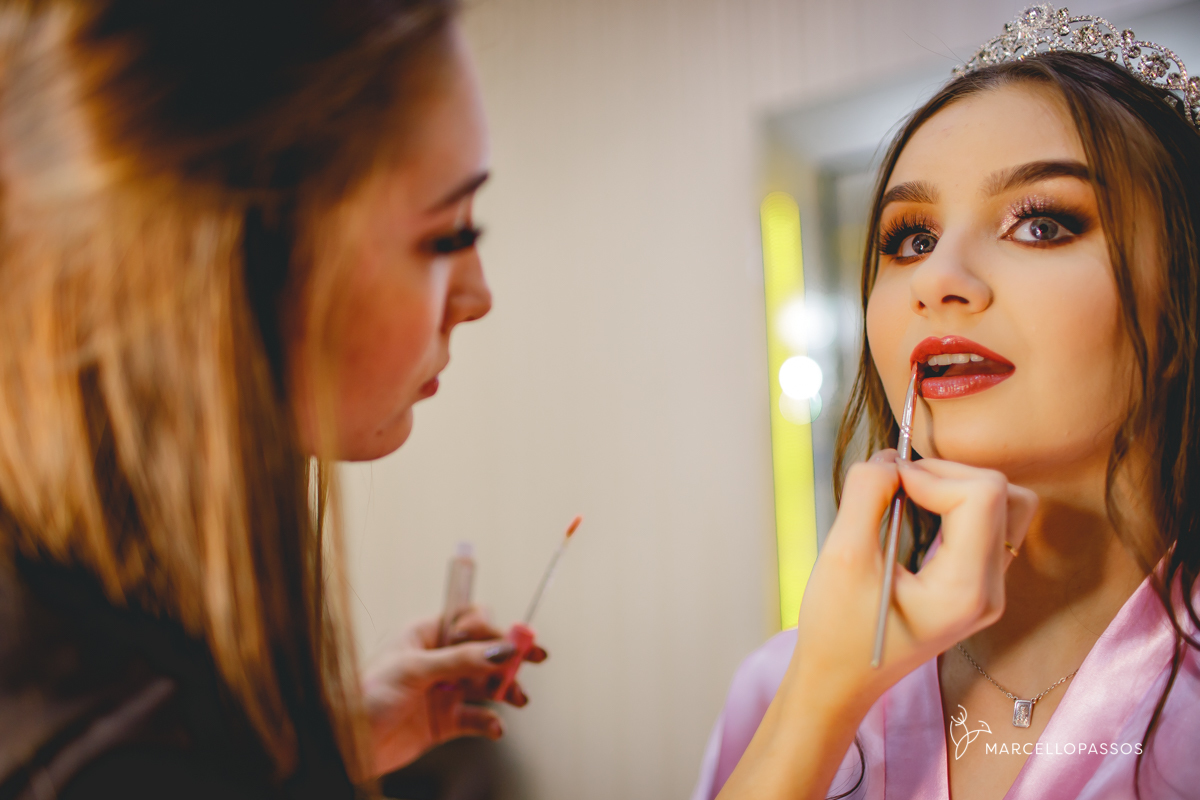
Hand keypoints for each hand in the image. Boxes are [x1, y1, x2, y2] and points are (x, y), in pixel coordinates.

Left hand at [361, 606, 547, 775]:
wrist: (344, 743)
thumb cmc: (365, 695)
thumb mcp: (414, 670)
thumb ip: (461, 660)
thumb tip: (501, 649)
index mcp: (425, 635)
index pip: (469, 620)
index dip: (491, 627)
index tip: (511, 638)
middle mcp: (437, 660)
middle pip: (484, 651)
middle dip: (509, 655)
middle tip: (537, 657)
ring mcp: (441, 691)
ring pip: (485, 684)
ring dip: (505, 689)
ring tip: (519, 699)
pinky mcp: (443, 722)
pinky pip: (475, 718)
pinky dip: (488, 722)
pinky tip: (494, 727)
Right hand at [714, 452, 1035, 799]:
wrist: (840, 680)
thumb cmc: (837, 630)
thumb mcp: (843, 556)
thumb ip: (867, 496)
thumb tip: (889, 458)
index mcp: (966, 590)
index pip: (982, 495)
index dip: (931, 474)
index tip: (886, 483)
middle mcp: (990, 590)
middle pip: (1000, 493)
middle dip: (944, 474)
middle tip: (893, 484)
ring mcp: (988, 588)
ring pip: (1002, 504)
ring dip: (955, 485)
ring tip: (907, 493)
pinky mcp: (976, 583)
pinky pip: (987, 522)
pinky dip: (955, 502)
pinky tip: (916, 512)